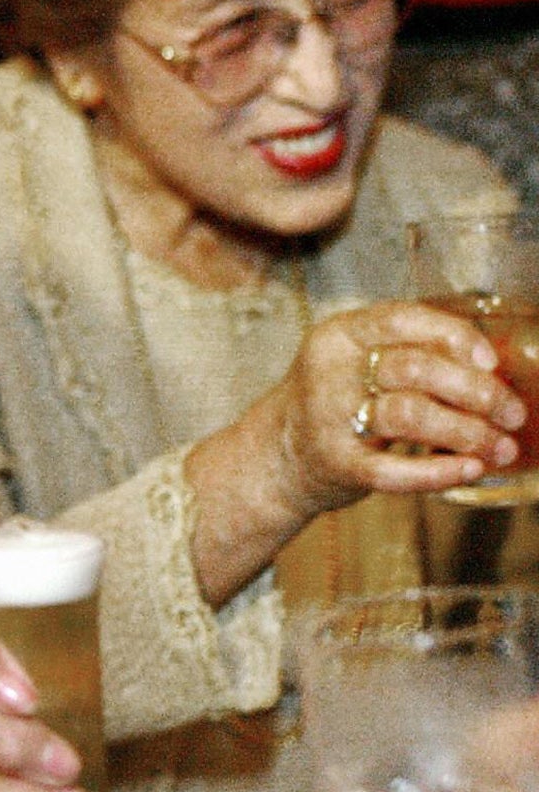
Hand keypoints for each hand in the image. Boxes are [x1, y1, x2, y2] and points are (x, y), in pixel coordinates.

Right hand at [261, 301, 523, 519]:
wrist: (279, 454)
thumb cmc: (338, 402)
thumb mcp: (360, 362)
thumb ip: (412, 354)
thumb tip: (490, 367)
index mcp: (339, 336)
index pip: (402, 320)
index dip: (454, 335)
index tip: (492, 361)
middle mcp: (329, 371)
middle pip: (414, 368)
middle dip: (476, 391)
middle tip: (512, 414)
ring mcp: (327, 418)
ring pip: (408, 415)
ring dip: (467, 432)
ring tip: (501, 447)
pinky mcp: (334, 463)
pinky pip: (392, 470)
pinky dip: (438, 471)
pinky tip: (470, 469)